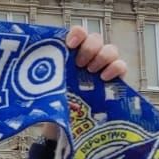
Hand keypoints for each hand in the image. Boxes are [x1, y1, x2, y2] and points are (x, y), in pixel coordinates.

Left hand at [43, 26, 123, 141]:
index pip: (79, 33)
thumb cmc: (56, 102)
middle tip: (80, 64)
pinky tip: (105, 77)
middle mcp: (90, 56)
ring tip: (91, 72)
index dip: (77, 34)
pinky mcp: (116, 79)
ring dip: (102, 57)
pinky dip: (115, 68)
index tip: (70, 45)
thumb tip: (37, 84)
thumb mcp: (49, 90)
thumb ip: (46, 82)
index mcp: (72, 53)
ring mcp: (104, 66)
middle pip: (96, 39)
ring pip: (111, 49)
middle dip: (89, 48)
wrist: (68, 126)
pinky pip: (122, 66)